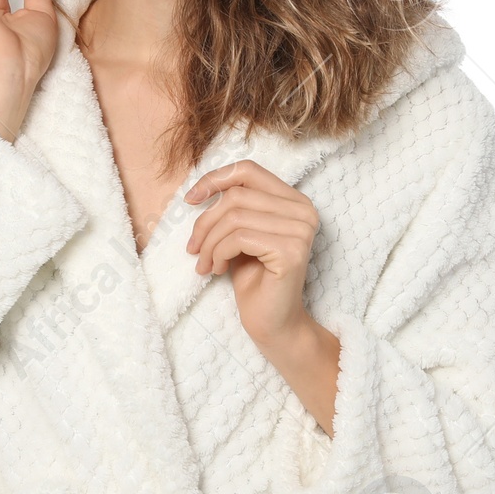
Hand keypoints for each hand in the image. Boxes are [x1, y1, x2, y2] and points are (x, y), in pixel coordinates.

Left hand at [185, 159, 340, 430]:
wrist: (272, 323)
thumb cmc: (254, 279)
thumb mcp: (240, 234)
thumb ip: (231, 208)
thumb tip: (200, 190)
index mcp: (294, 201)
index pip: (248, 170)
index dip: (214, 179)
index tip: (190, 200)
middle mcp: (304, 211)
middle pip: (237, 195)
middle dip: (205, 222)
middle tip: (194, 249)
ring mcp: (300, 230)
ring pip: (234, 217)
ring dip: (209, 242)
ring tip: (205, 263)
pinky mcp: (291, 251)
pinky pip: (239, 238)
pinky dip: (218, 253)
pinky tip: (216, 270)